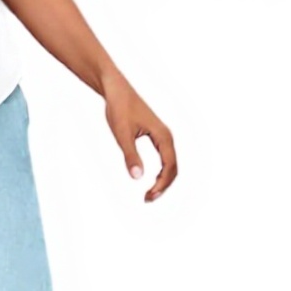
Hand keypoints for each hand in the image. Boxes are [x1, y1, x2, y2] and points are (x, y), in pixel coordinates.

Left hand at [102, 72, 176, 202]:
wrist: (116, 90)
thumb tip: (137, 177)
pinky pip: (165, 158)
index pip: (170, 165)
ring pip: (170, 163)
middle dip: (163, 185)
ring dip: (163, 180)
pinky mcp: (155, 135)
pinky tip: (150, 179)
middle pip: (173, 167)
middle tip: (147, 200)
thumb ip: (130, 155)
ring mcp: (162, 135)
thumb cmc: (119, 109)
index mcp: (162, 135)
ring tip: (148, 194)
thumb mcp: (122, 135)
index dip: (162, 184)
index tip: (149, 196)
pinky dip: (161, 171)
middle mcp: (166, 136)